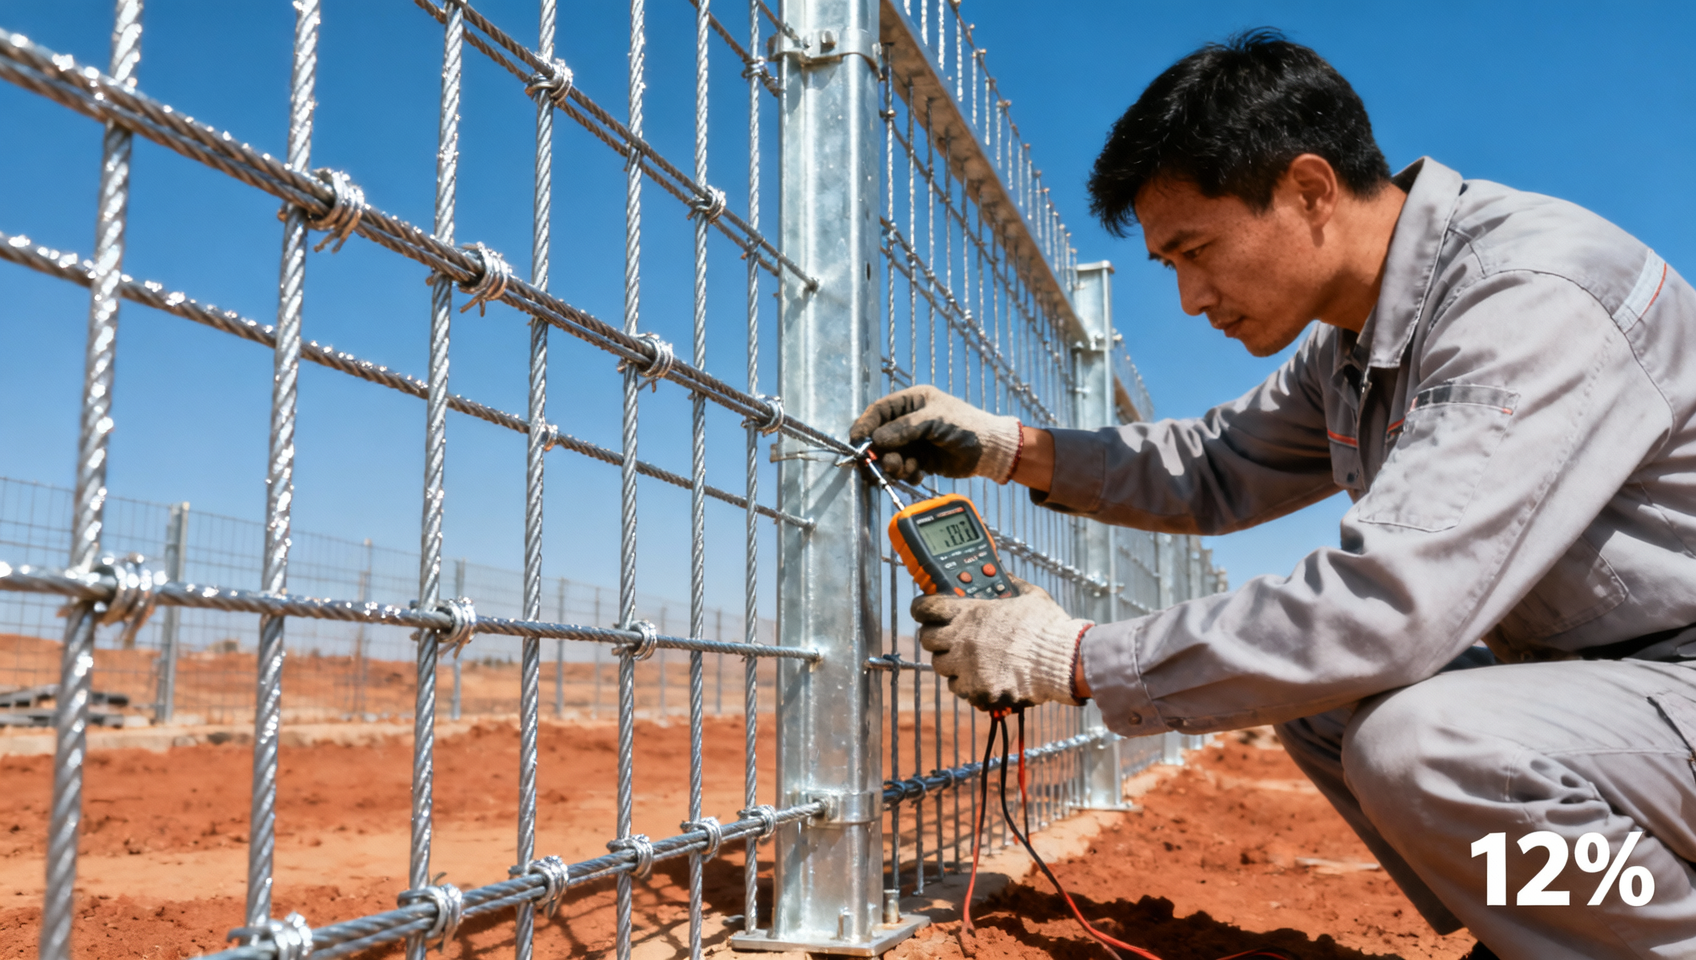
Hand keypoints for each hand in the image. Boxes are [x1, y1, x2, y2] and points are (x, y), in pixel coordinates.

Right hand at [849, 385, 1021, 484]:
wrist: (989, 451)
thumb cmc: (965, 426)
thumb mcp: (934, 420)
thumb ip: (904, 428)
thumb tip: (876, 440)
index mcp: (911, 402)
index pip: (878, 411)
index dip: (865, 426)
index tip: (857, 443)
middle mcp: (909, 421)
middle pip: (880, 438)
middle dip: (878, 454)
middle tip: (878, 467)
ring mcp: (914, 442)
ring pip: (890, 456)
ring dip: (894, 466)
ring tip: (907, 469)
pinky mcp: (920, 460)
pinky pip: (903, 469)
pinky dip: (907, 474)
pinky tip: (919, 473)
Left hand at [911, 575, 1090, 709]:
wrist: (1060, 661)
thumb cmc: (1047, 626)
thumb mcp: (1030, 595)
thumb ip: (1012, 585)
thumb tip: (1006, 576)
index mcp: (970, 613)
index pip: (927, 607)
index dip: (921, 608)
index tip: (921, 609)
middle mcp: (961, 640)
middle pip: (928, 639)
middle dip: (934, 636)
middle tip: (945, 636)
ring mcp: (966, 667)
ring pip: (940, 666)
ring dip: (949, 661)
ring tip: (965, 659)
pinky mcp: (977, 690)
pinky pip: (958, 688)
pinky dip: (964, 683)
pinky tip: (978, 678)